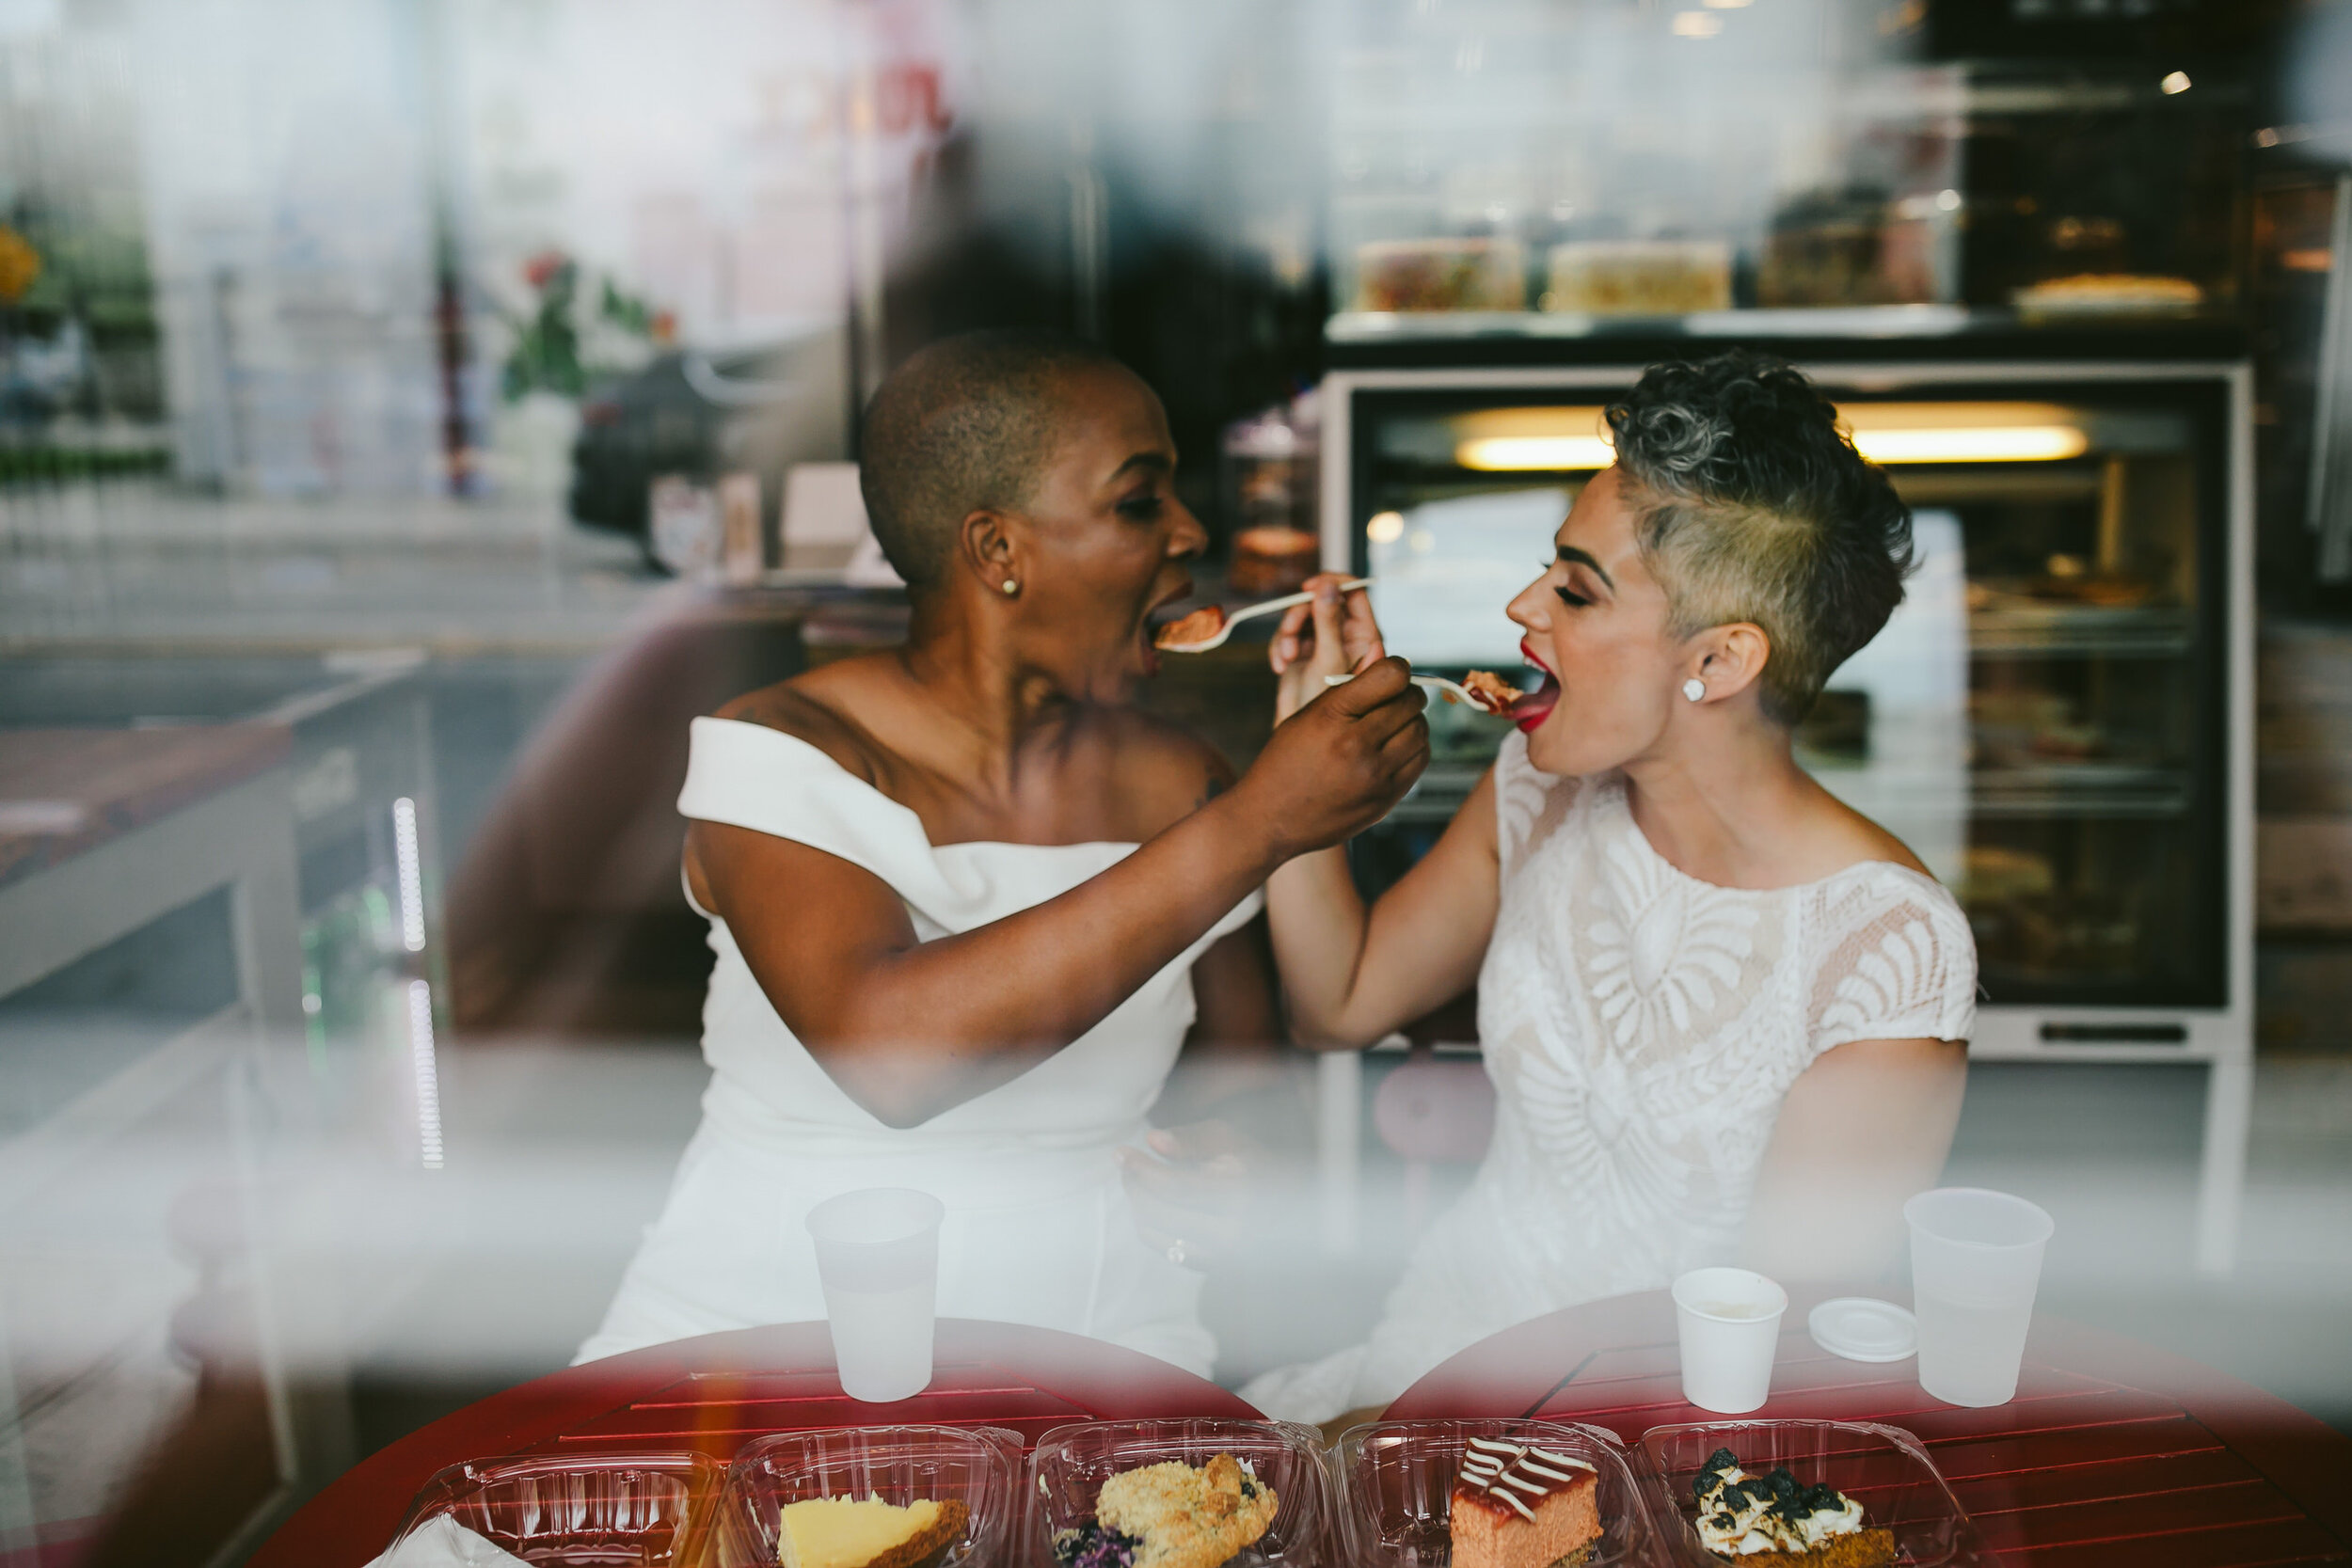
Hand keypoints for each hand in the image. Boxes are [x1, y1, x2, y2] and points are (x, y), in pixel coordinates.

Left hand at [1118, 1122, 1251, 1268]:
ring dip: (1137, 1204)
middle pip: (1157, 1212)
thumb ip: (1190, 1139)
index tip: (1121, 1153)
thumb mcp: (1228, 1139)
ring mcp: (1220, 1257)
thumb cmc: (1252, 1163)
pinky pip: (1162, 1248)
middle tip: (1126, 1164)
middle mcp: (1230, 1233)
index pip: (1173, 1187)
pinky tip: (1152, 1202)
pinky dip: (1149, 1224)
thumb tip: (1152, 1141)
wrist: (1286, 1206)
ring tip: (1138, 1179)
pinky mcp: (1210, 1267)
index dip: (1140, 1169)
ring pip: (1153, 1234)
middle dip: (1133, 1185)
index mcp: (1239, 1195)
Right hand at [1230, 655, 1427, 858]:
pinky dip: (1413, 748)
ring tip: (1392, 724)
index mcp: (1331, 716)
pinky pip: (1420, 760)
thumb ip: (1347, 685)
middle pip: (1411, 702)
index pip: (1392, 675)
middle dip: (1406, 694)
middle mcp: (1355, 745)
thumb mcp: (1306, 715)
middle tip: (1394, 698)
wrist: (1270, 819)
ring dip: (1411, 721)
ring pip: (1420, 730)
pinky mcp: (1385, 799)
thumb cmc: (1285, 761)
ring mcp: (1373, 776)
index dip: (1397, 668)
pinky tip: (1394, 747)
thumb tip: (1385, 654)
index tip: (1391, 675)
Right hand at [1271, 574, 1385, 722]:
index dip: (1333, 583)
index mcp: (1365, 636)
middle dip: (1302, 613)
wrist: (1300, 740)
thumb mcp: (1326, 661)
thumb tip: (1327, 586)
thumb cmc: (1323, 710)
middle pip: (1323, 600)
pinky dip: (1280, 645)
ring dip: (1288, 632)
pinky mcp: (1303, 653)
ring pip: (1302, 616)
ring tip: (1286, 658)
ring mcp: (1323, 644)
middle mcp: (1345, 637)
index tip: (1309, 587)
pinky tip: (1279, 666)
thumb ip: (1328, 622)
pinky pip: (1288, 633)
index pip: (1355, 594)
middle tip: (1289, 630)